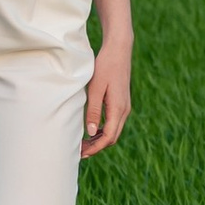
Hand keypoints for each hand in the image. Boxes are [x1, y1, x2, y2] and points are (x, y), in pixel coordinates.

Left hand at [81, 41, 132, 158]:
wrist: (119, 51)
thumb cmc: (105, 67)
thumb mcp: (95, 89)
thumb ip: (93, 111)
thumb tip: (91, 132)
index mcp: (118, 109)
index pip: (108, 137)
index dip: (95, 147)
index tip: (81, 153)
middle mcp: (124, 110)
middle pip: (112, 137)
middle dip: (96, 147)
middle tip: (79, 151)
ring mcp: (124, 107)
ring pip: (113, 131)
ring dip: (99, 139)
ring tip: (83, 143)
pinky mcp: (121, 103)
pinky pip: (114, 123)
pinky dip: (103, 130)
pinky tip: (91, 130)